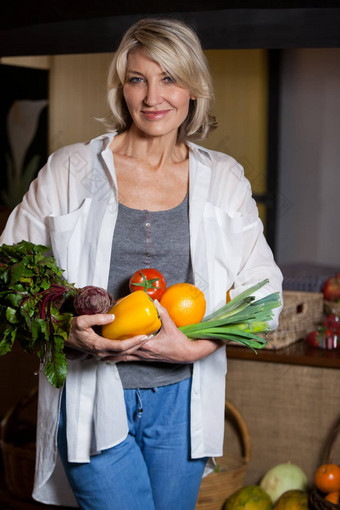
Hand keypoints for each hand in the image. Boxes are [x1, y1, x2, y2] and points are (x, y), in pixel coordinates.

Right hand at [65, 313, 148, 360]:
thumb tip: (113, 316)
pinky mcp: (99, 352)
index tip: (145, 336)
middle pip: (124, 352)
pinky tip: (131, 343)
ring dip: (133, 348)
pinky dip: (125, 349)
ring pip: (121, 354)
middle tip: (150, 336)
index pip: (121, 347)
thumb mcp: (82, 320)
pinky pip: (115, 353)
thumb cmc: (69, 328)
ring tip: (143, 339)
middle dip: (138, 345)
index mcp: (98, 346)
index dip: (134, 342)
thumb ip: (98, 318)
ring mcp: (99, 354)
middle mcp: (100, 352)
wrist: (59, 336)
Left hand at [102, 301, 223, 363]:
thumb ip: (162, 313)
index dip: (118, 340)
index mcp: (148, 345)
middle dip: (110, 350)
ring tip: (100, 355)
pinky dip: (121, 358)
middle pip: (123, 353)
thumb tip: (154, 301)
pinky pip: (131, 359)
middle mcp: (143, 353)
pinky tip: (114, 358)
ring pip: (125, 358)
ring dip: (113, 357)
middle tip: (97, 346)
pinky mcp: (146, 359)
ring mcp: (144, 357)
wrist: (186, 354)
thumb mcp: (171, 325)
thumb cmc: (179, 341)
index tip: (107, 335)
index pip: (129, 343)